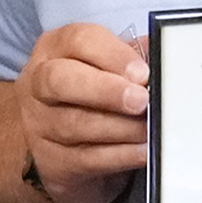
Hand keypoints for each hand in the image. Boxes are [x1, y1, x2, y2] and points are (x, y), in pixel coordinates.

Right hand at [18, 22, 152, 202]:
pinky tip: (141, 151)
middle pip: (62, 81)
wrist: (44, 147)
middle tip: (140, 100)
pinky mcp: (51, 161)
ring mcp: (40, 125)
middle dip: (106, 90)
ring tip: (149, 128)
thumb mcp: (101, 68)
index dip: (113, 54)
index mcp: (55, 50)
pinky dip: (120, 155)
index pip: (78, 41)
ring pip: (77, 124)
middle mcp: (39, 85)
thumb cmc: (82, 97)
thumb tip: (162, 52)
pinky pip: (87, 159)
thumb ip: (129, 57)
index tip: (142, 72)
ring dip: (121, 127)